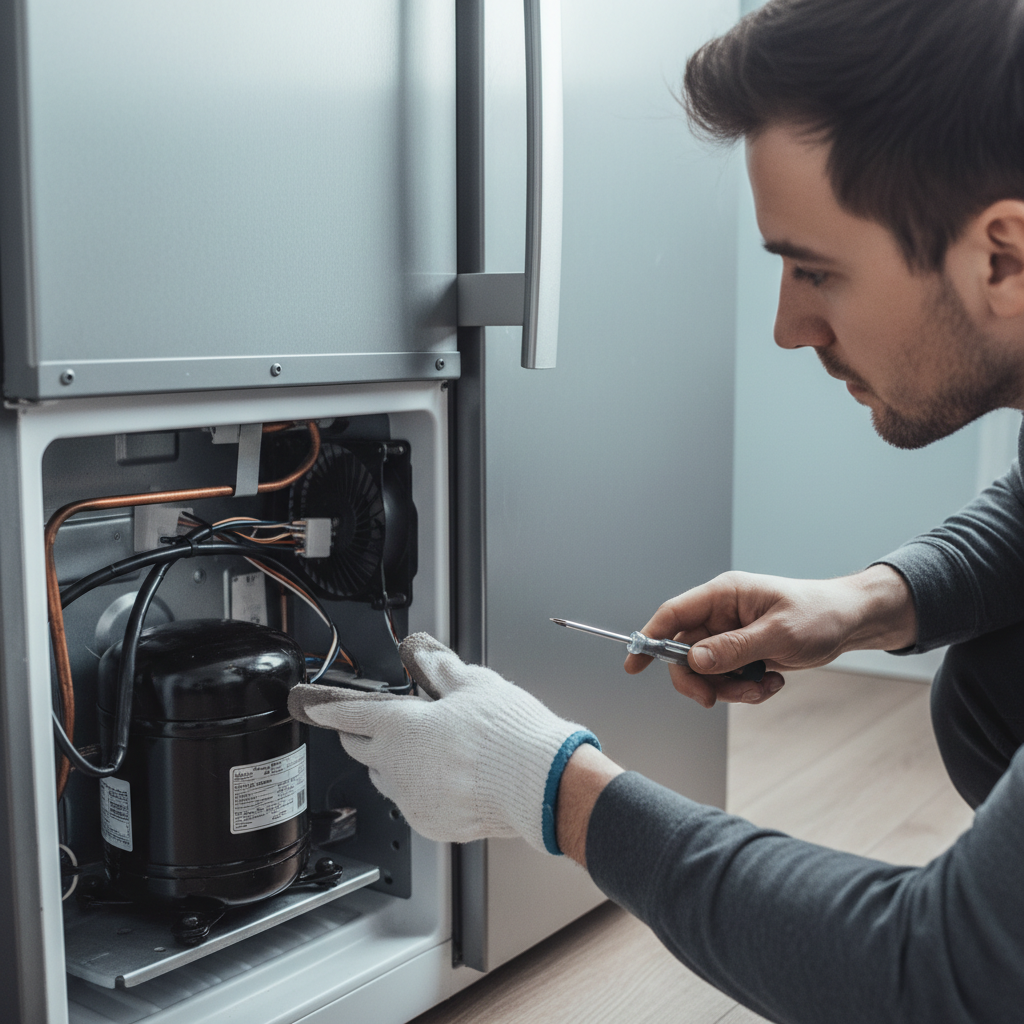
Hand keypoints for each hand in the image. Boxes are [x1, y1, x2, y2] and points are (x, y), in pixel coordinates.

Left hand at [288, 633, 599, 853]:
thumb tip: (419, 650)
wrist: (539, 783)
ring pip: (386, 778)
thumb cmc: (507, 735)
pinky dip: (422, 789)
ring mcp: (412, 800)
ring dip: (394, 762)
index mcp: (399, 727)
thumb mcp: (472, 685)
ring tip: (430, 748)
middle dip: (363, 733)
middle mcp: (396, 766)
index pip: (349, 714)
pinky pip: (414, 803)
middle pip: (361, 748)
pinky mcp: (432, 825)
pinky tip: (450, 777)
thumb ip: (437, 667)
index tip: (314, 706)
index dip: (328, 708)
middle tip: (383, 721)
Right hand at [624, 565, 915, 708]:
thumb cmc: (819, 614)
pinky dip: (744, 689)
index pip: (673, 615)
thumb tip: (694, 661)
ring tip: (763, 686)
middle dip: (700, 680)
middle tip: (715, 699)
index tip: (634, 665)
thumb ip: (734, 648)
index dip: (649, 638)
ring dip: (730, 689)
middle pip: (684, 653)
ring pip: (706, 672)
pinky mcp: (742, 653)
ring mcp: (731, 635)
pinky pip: (726, 678)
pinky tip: (772, 681)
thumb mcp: (778, 633)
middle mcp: (721, 615)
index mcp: (723, 595)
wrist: (850, 623)